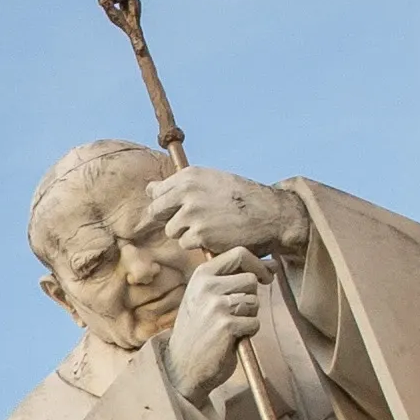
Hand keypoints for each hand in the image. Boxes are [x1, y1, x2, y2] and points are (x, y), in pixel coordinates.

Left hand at [137, 167, 301, 261]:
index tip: (180, 209)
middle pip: (156, 212)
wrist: (270, 213)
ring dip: (187, 233)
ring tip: (210, 227)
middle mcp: (187, 192)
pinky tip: (216, 236)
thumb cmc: (240, 198)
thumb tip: (149, 189)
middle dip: (171, 219)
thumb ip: (179, 185)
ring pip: (172, 230)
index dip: (166, 204)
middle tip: (194, 222)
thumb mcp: (210, 181)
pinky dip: (199, 244)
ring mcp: (192, 214)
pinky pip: (186, 244)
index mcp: (189, 175)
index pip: (156, 192)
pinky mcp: (200, 234)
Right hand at [167, 248, 269, 396]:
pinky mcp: (226, 325)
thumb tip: (273, 264)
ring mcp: (216, 306)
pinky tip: (231, 338)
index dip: (258, 264)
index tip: (264, 277)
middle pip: (251, 280)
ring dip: (248, 317)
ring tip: (229, 326)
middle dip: (251, 298)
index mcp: (201, 275)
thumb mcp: (205, 295)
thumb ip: (233, 277)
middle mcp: (207, 286)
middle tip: (234, 313)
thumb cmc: (199, 329)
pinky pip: (254, 323)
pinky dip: (248, 333)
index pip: (240, 254)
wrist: (182, 365)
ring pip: (254, 302)